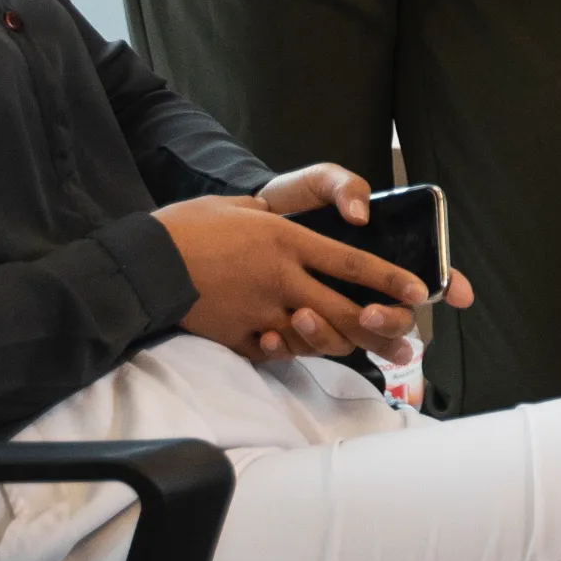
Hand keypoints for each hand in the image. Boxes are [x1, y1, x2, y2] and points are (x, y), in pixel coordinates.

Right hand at [158, 187, 437, 367]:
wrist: (144, 262)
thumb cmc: (192, 225)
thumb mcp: (244, 208)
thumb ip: (281, 221)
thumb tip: (304, 225)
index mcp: (286, 242)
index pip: (350, 263)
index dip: (388, 279)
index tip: (417, 292)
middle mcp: (281, 280)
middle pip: (342, 310)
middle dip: (379, 327)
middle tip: (406, 341)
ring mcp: (259, 312)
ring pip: (315, 337)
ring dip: (343, 344)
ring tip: (369, 351)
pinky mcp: (236, 336)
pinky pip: (274, 353)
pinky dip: (290, 352)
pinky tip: (303, 348)